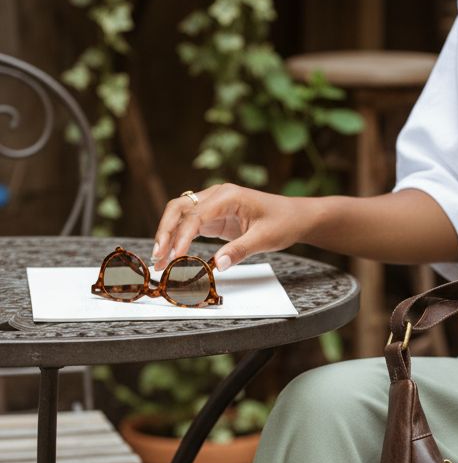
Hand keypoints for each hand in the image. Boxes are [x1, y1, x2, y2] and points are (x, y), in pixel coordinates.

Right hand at [152, 183, 311, 271]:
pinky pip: (190, 226)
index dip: (182, 236)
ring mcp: (213, 206)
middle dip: (165, 232)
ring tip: (159, 261)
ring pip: (180, 216)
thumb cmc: (283, 222)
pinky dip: (179, 240)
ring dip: (168, 236)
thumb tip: (216, 266)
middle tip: (157, 257)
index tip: (175, 256)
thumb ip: (239, 250)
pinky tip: (173, 256)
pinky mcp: (213, 217)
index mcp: (228, 196)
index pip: (196, 214)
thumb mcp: (264, 239)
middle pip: (179, 208)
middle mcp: (216, 196)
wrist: (294, 217)